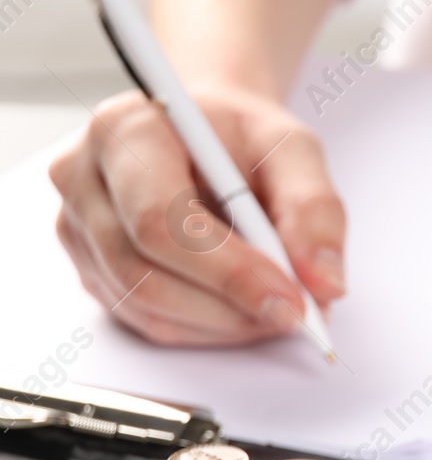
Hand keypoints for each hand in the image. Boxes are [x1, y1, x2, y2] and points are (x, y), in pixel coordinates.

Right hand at [48, 85, 345, 346]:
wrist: (208, 137)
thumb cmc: (242, 137)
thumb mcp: (294, 150)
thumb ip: (316, 210)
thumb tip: (324, 283)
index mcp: (125, 131)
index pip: (160, 219)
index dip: (229, 272)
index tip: (291, 300)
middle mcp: (84, 178)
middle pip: (145, 272)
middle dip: (230, 306)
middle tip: (295, 314)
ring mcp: (79, 227)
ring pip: (143, 305)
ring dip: (222, 324)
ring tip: (277, 310)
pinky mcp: (92, 265)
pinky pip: (143, 318)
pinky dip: (204, 327)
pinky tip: (243, 310)